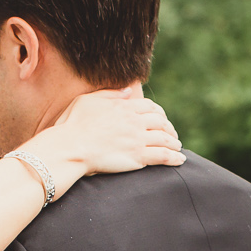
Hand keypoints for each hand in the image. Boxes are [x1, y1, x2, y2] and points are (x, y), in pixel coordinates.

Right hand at [48, 85, 184, 176]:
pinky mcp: (138, 156)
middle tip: (172, 134)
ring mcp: (138, 139)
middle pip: (160, 122)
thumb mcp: (88, 100)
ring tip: (177, 147)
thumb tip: (129, 90)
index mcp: (124, 107)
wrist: (71, 147)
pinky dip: (174, 157)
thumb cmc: (73, 124)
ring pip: (164, 139)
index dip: (159, 113)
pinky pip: (162, 156)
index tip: (162, 119)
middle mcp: (134, 121)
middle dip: (169, 128)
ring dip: (174, 143)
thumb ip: (111, 94)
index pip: (150, 107)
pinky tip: (179, 160)